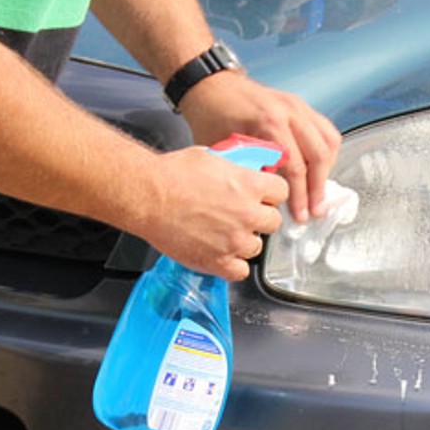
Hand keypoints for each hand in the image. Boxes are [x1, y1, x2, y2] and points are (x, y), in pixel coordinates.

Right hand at [141, 146, 288, 280]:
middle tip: (243, 214)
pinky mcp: (217, 261)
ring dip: (245, 241)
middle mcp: (247, 215)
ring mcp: (234, 241)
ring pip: (257, 247)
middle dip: (260, 217)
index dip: (270, 193)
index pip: (282, 192)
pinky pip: (240, 271)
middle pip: (274, 222)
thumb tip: (245, 172)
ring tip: (226, 233)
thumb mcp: (213, 158)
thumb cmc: (172, 174)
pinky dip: (233, 265)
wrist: (147, 196)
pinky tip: (222, 254)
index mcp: (249, 186)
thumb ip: (236, 169)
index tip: (262, 195)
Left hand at [179, 72, 340, 223]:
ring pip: (329, 141)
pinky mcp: (301, 104)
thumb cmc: (211, 116)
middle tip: (314, 210)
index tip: (299, 215)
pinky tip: (318, 168)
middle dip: (317, 188)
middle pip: (319, 155)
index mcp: (270, 123)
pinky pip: (325, 129)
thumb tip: (269, 202)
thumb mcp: (225, 150)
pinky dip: (326, 151)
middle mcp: (289, 111)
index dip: (299, 196)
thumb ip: (250, 173)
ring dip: (326, 170)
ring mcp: (298, 105)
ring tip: (318, 192)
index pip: (295, 166)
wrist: (210, 86)